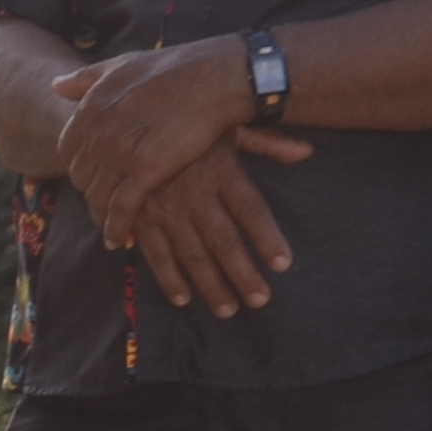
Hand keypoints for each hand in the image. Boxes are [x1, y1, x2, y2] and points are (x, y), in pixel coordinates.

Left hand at [51, 38, 260, 238]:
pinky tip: (117, 239)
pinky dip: (115, 227)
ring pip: (96, 195)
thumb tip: (55, 85)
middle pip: (80, 175)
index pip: (67, 148)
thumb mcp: (125, 64)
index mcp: (91, 106)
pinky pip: (120, 209)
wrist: (216, 78)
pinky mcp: (145, 171)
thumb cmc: (177, 68)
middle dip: (89, 190)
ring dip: (100, 214)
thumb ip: (88, 78)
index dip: (79, 164)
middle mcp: (98, 131)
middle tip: (103, 202)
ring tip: (109, 225)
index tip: (93, 173)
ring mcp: (120, 152)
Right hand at [115, 139, 310, 312]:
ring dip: (210, 285)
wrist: (124, 120)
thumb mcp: (227, 126)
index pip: (250, 209)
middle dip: (242, 274)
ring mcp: (164, 208)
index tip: (283, 264)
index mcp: (219, 170)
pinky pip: (155, 253)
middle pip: (224, 241)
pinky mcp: (138, 217)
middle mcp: (194, 193)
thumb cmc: (186, 124)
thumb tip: (307, 152)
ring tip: (228, 310)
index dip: (267, 237)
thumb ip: (267, 142)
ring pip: (192, 254)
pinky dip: (168, 278)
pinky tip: (183, 298)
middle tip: (260, 300)